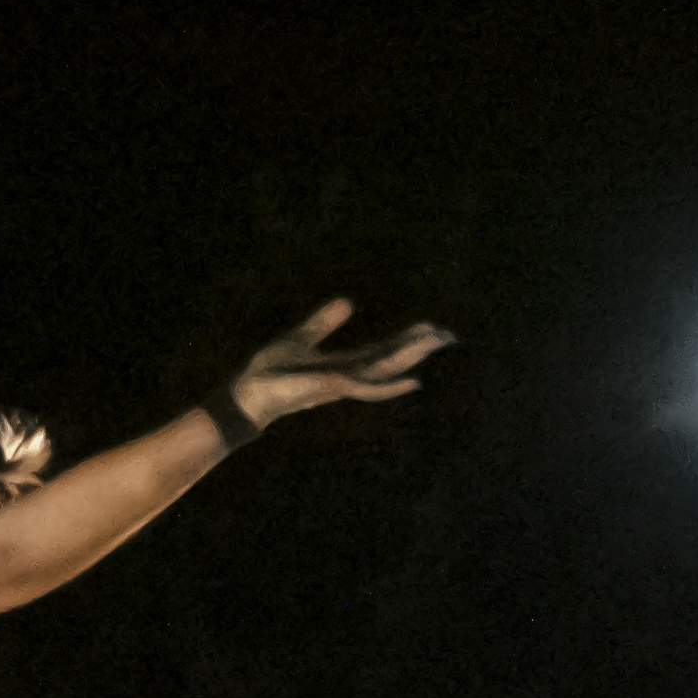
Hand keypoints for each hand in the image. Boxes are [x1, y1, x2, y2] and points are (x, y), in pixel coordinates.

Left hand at [211, 297, 453, 434]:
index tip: (430, 327)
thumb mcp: (301, 338)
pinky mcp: (334, 388)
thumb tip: (348, 301)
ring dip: (412, 358)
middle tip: (449, 335)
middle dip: (419, 348)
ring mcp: (344, 383)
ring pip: (386, 369)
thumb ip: (324, 323)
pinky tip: (414, 381)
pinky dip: (391, 385)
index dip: (406, 340)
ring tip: (437, 344)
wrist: (248, 396)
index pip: (382, 351)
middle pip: (391, 360)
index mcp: (344, 364)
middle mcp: (349, 375)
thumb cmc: (271, 372)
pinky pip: (368, 386)